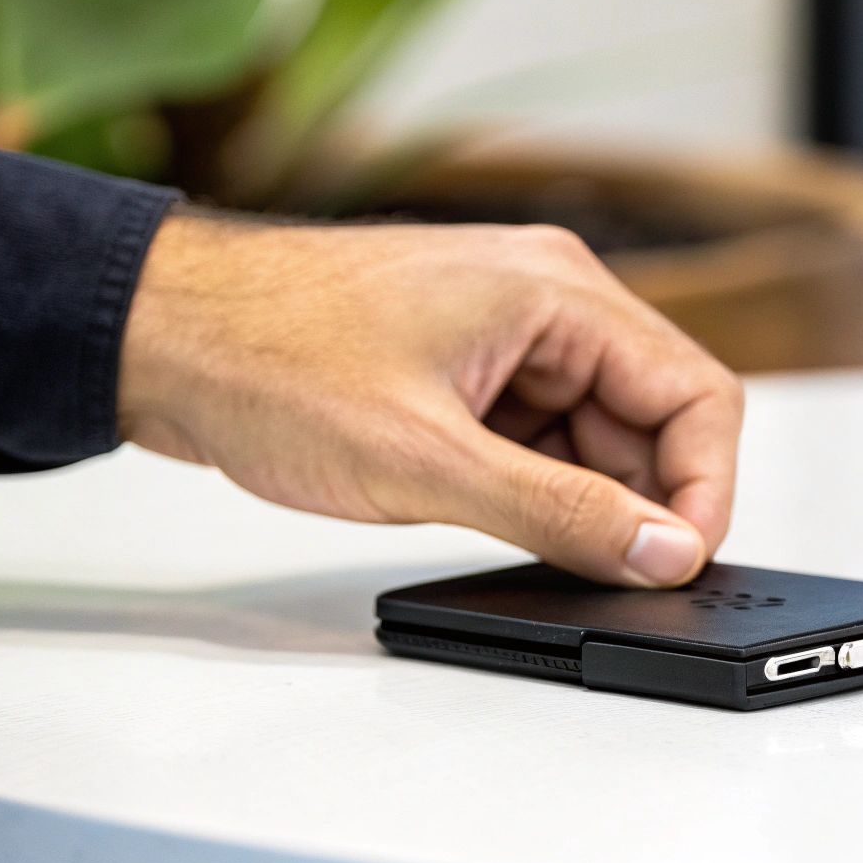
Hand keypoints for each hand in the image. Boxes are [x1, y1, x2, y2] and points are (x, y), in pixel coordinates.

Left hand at [117, 211, 743, 586]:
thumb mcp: (427, 461)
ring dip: (580, 495)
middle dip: (638, 500)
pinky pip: (541, 430)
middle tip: (597, 571)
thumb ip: (559, 513)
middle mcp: (548, 298)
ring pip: (597, 430)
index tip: (676, 563)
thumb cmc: (267, 357)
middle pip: (654, 414)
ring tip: (512, 536)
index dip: (703, 489)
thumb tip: (662, 549)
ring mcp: (507, 329)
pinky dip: (534, 481)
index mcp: (558, 290)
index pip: (696, 392)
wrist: (159, 333)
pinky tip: (489, 513)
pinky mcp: (469, 363)